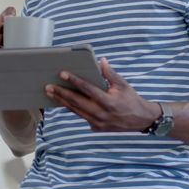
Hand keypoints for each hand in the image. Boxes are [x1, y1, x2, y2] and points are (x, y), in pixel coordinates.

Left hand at [46, 57, 160, 131]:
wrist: (140, 120)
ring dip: (62, 101)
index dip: (74, 81)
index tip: (62, 74)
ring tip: (51, 93)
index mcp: (108, 101)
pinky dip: (72, 108)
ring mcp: (97, 122)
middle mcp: (101, 113)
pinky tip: (64, 101)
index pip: (87, 89)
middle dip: (60, 93)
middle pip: (76, 102)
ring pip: (75, 110)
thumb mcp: (123, 85)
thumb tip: (101, 60)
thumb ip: (110, 74)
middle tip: (48, 86)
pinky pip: (81, 115)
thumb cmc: (131, 100)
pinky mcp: (95, 127)